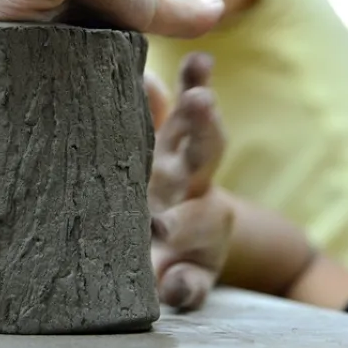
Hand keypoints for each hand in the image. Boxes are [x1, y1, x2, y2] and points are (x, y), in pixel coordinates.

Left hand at [148, 53, 233, 310]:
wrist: (168, 254)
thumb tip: (140, 73)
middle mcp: (194, 188)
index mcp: (179, 155)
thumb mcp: (147, 150)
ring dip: (187, 222)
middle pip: (207, 153)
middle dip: (205, 126)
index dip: (197, 85)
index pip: (192, 114)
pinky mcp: (195, 277)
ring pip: (204, 222)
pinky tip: (172, 287)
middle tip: (200, 101)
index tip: (198, 60)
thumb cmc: (151, 191)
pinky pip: (193, 283)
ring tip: (162, 224)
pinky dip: (184, 286)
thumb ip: (145, 113)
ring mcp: (199, 235)